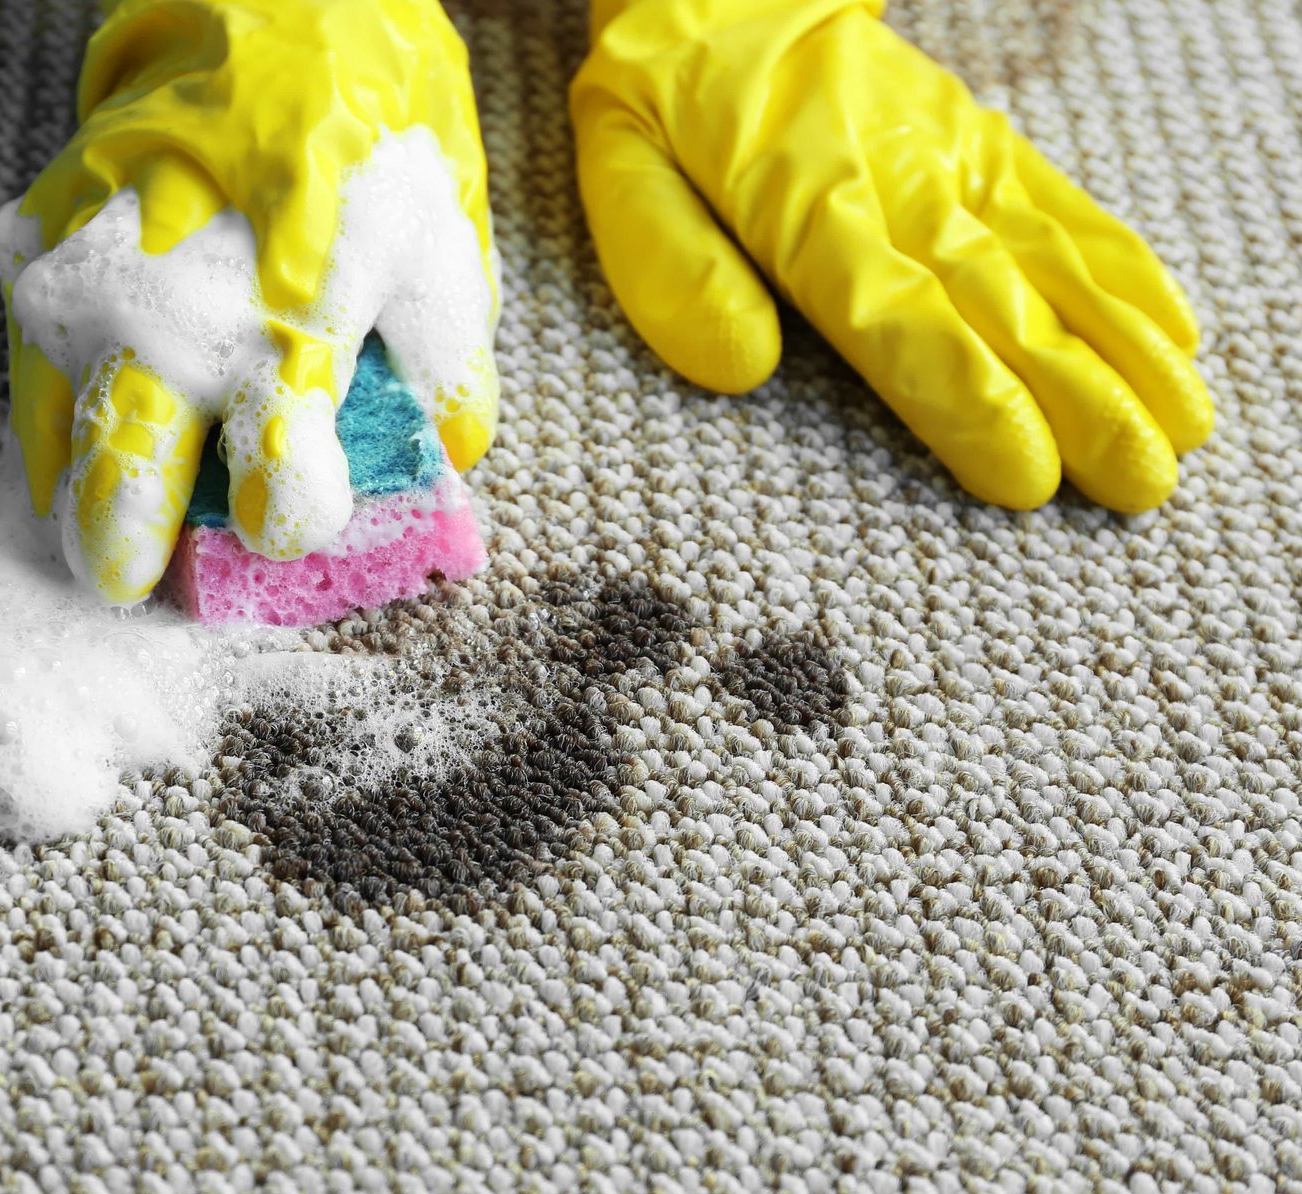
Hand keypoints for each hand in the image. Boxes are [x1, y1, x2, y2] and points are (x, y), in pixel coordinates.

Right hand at [0, 0, 499, 603]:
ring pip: (56, 402)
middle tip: (122, 579)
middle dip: (123, 525)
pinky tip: (64, 456)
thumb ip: (446, 360)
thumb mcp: (443, 236)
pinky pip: (25, 344)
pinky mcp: (40, 232)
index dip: (283, 505)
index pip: (283, 443)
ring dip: (70, 486)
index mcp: (302, 300)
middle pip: (133, 438)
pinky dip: (44, 409)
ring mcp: (93, 260)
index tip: (278, 528)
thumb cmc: (370, 129)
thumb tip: (447, 456)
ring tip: (84, 540)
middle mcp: (182, 291)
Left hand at [571, 0, 1212, 511]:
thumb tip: (743, 369)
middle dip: (1080, 400)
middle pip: (1000, 307)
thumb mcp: (623, 168)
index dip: (969, 398)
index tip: (1029, 474)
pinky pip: (1064, 209)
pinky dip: (1126, 271)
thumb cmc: (665, 93)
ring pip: (1052, 264)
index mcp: (804, 206)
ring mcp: (954, 161)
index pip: (899, 317)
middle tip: (1141, 485)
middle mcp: (899, 185)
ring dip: (1124, 349)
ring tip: (1183, 429)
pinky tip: (1176, 332)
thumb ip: (671, 267)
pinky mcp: (983, 144)